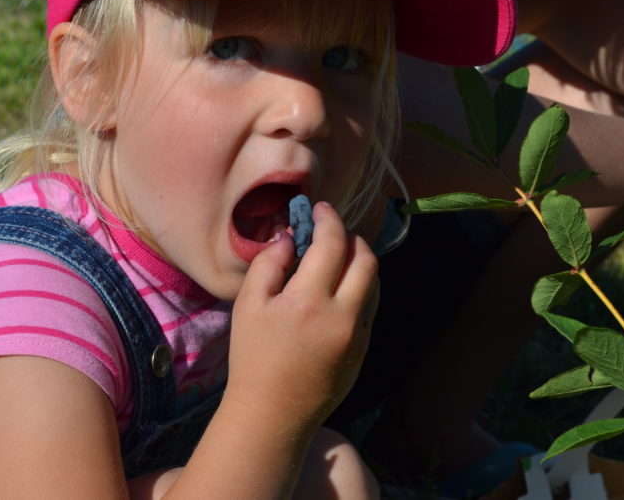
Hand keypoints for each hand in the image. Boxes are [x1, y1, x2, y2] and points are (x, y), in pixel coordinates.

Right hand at [225, 201, 378, 427]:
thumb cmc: (253, 358)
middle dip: (352, 237)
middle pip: (366, 259)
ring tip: (336, 259)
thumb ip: (269, 263)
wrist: (273, 413)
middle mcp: (342, 316)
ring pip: (374, 283)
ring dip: (359, 262)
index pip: (332, 243)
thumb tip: (291, 236)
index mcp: (309, 301)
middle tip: (332, 232)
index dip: (328, 219)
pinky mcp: (364, 349)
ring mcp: (358, 334)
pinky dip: (359, 289)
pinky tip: (338, 291)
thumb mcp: (248, 306)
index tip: (319, 210)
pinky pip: (370, 307)